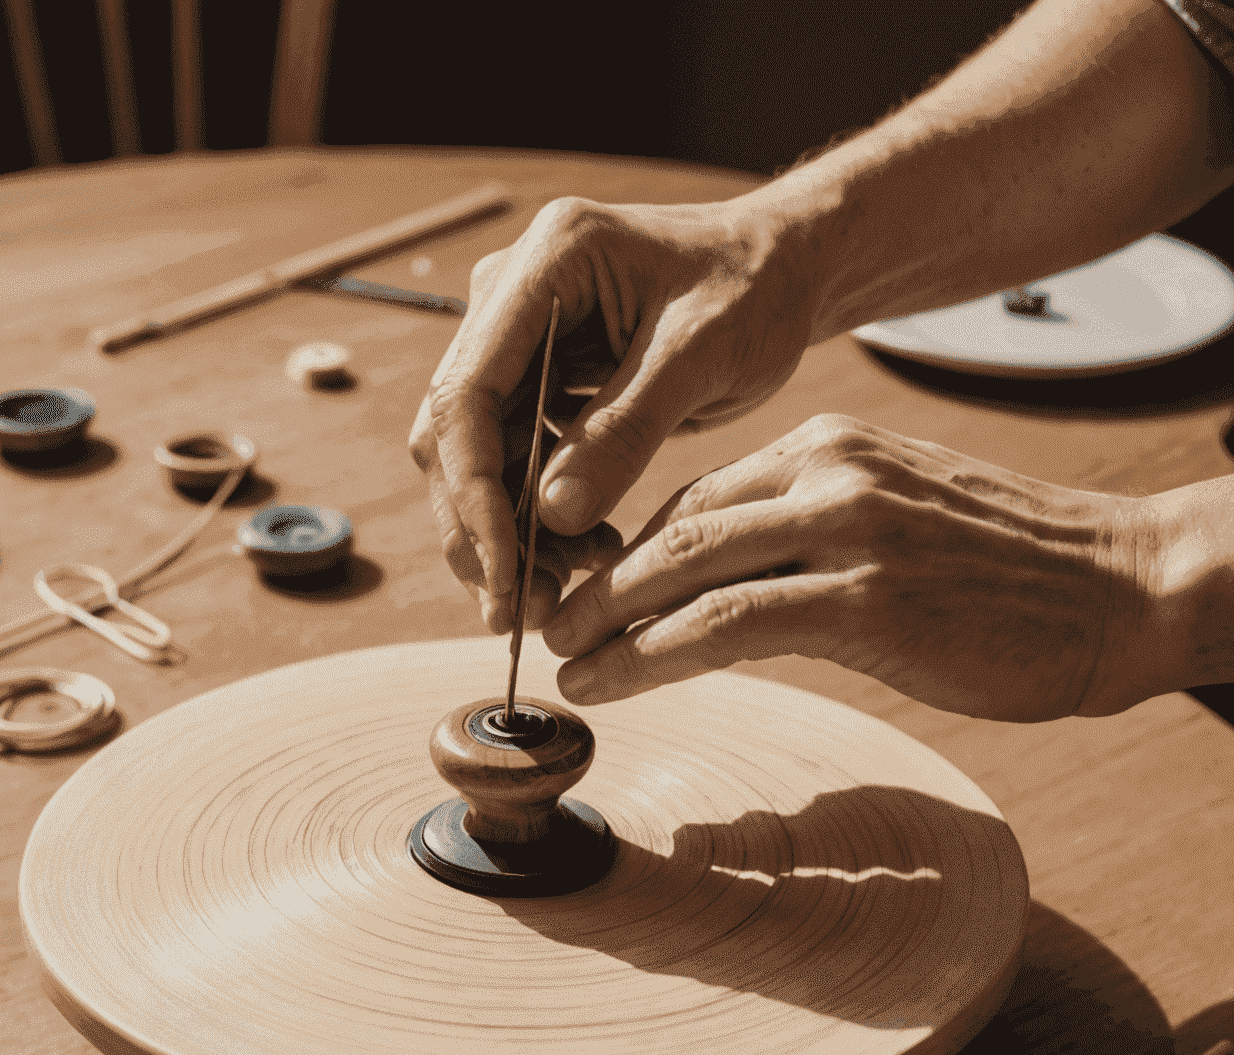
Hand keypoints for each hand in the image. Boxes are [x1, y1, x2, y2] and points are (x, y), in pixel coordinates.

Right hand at [408, 192, 815, 632]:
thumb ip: (626, 431)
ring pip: (476, 460)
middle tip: (520, 613)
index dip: (474, 493)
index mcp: (545, 262)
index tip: (504, 574)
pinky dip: (539, 520)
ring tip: (562, 594)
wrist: (780, 270)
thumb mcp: (703, 357)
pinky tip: (588, 552)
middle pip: (454, 435)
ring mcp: (516, 340)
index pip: (466, 394)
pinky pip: (514, 463)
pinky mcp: (535, 379)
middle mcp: (511, 297)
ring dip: (508, 537)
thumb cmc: (755, 291)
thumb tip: (551, 515)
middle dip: (481, 530)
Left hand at [542, 414, 1178, 722]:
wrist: (1119, 587)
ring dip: (605, 623)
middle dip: (592, 586)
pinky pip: (724, 622)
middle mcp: (827, 474)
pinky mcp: (864, 598)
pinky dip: (651, 656)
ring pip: (682, 570)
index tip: (582, 599)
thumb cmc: (1005, 569)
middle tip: (546, 632)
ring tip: (564, 666)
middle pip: (671, 529)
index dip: (624, 556)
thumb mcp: (895, 520)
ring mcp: (846, 530)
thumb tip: (725, 589)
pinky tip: (610, 684)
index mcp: (828, 449)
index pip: (695, 501)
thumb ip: (810, 536)